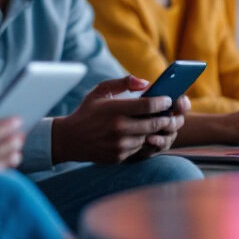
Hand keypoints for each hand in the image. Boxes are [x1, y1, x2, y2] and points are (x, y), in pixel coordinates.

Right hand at [50, 76, 184, 164]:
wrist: (69, 139)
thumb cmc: (87, 112)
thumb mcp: (100, 91)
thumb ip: (123, 83)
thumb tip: (145, 83)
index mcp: (115, 109)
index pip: (149, 105)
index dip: (163, 101)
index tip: (167, 99)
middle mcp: (119, 128)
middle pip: (154, 123)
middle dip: (165, 117)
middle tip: (168, 113)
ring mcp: (120, 144)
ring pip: (148, 136)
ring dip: (153, 130)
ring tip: (154, 122)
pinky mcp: (119, 156)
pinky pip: (139, 148)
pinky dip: (142, 141)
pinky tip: (138, 134)